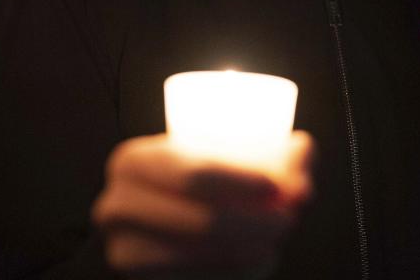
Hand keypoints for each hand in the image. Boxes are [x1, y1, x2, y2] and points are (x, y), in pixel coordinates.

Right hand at [92, 132, 314, 278]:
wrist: (157, 227)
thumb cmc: (195, 186)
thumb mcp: (224, 160)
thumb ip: (272, 152)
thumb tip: (303, 151)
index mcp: (133, 160)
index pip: (194, 174)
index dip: (242, 183)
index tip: (281, 188)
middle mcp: (116, 204)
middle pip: (200, 221)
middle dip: (256, 223)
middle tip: (289, 220)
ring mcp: (121, 250)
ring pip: (195, 258)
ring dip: (246, 253)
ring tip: (274, 244)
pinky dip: (229, 275)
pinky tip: (255, 263)